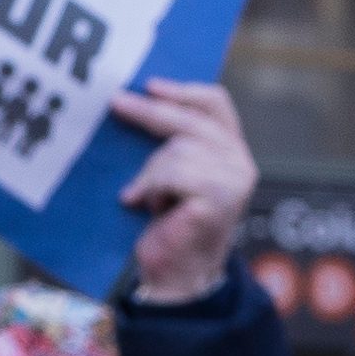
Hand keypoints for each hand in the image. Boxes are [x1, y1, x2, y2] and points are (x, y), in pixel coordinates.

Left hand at [113, 78, 255, 302]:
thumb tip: (129, 100)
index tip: (148, 85)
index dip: (182, 90)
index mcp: (230, 150)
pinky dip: (153, 188)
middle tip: (115, 102)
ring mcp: (235, 181)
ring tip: (148, 197)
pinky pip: (175, 173)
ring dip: (152, 172)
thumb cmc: (165, 220)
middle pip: (192, 119)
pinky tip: (149, 206)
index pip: (215, 104)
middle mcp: (240, 162)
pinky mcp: (220, 199)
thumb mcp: (167, 171)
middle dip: (149, 111)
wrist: (174, 270)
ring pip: (179, 149)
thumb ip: (167, 142)